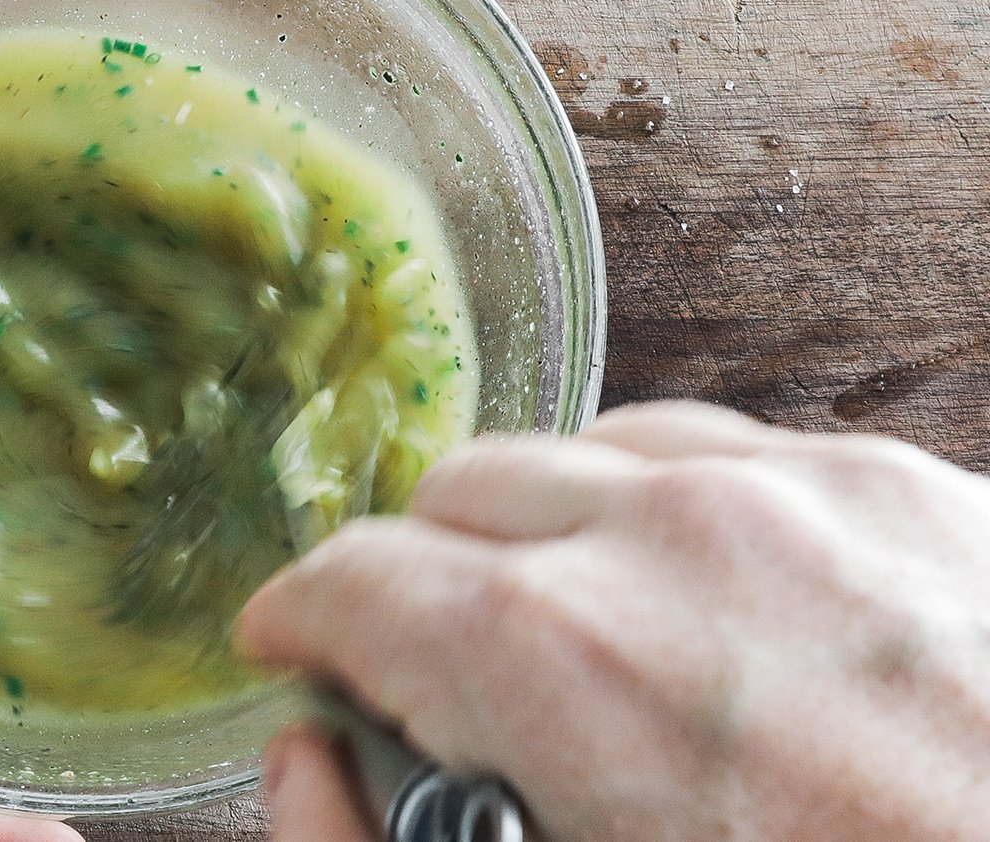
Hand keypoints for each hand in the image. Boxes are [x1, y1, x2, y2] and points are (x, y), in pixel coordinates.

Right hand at [238, 401, 989, 840]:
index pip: (347, 579)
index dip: (306, 628)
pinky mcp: (915, 493)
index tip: (307, 655)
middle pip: (458, 491)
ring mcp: (806, 497)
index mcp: (560, 656)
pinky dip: (683, 516)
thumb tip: (301, 766)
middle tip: (452, 680)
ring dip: (557, 534)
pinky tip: (717, 613)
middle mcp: (672, 536)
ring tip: (596, 647)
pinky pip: (733, 456)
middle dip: (425, 579)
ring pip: (593, 453)